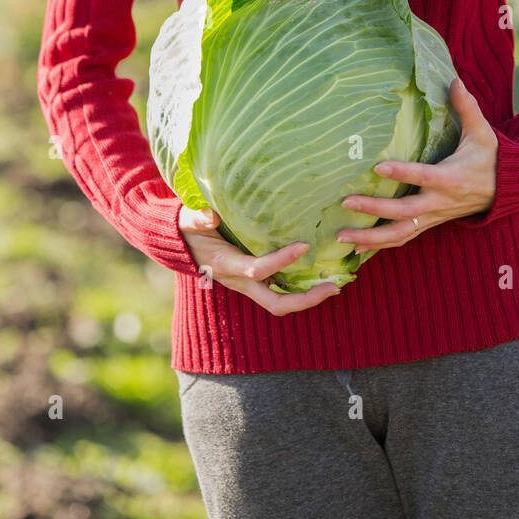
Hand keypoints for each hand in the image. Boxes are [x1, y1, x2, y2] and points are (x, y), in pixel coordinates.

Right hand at [178, 206, 339, 314]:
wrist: (182, 245)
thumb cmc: (189, 228)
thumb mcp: (189, 218)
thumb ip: (197, 217)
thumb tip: (210, 216)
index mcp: (227, 266)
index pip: (258, 270)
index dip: (281, 261)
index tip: (304, 245)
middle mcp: (241, 282)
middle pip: (276, 303)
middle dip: (306, 299)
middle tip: (334, 286)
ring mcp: (249, 285)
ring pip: (281, 301)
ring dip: (308, 297)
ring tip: (336, 284)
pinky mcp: (255, 281)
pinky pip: (281, 291)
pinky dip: (301, 288)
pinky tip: (322, 275)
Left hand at [335, 77, 497, 253]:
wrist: (504, 191)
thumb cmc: (490, 158)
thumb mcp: (482, 132)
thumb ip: (466, 107)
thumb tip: (454, 80)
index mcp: (452, 178)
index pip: (424, 176)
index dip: (402, 173)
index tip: (378, 168)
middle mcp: (440, 202)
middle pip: (404, 212)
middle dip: (374, 210)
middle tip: (345, 203)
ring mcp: (433, 217)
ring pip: (400, 234)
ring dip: (370, 239)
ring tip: (341, 238)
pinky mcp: (429, 224)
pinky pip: (402, 239)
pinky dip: (379, 246)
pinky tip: (356, 250)